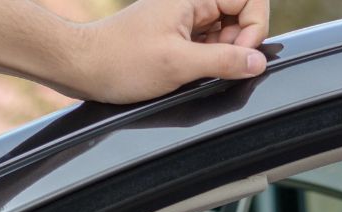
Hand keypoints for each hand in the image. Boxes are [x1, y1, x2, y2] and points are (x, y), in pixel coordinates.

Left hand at [65, 0, 270, 103]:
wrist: (83, 67)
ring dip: (222, 56)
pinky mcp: (178, 38)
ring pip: (226, 34)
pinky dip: (208, 62)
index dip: (254, 28)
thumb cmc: (122, 61)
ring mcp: (185, 20)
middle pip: (241, 16)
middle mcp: (191, 3)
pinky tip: (189, 74)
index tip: (240, 55)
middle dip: (238, 44)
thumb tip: (258, 61)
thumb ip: (223, 61)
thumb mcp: (178, 63)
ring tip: (195, 71)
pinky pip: (209, 46)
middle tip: (217, 67)